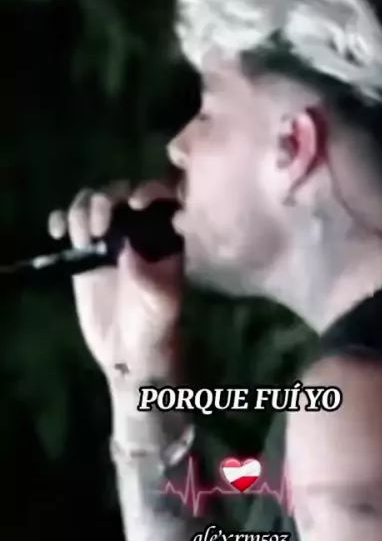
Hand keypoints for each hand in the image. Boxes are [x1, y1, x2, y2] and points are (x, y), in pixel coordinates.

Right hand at [48, 180, 182, 379]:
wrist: (129, 350)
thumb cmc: (155, 324)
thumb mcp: (162, 302)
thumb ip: (148, 274)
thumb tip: (128, 247)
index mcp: (164, 235)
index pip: (159, 198)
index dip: (148, 191)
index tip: (134, 204)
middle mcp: (136, 229)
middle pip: (119, 193)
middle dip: (106, 200)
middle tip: (99, 226)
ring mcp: (108, 238)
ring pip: (91, 203)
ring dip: (81, 210)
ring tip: (81, 238)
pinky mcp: (83, 252)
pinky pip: (69, 224)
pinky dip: (60, 220)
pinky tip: (58, 233)